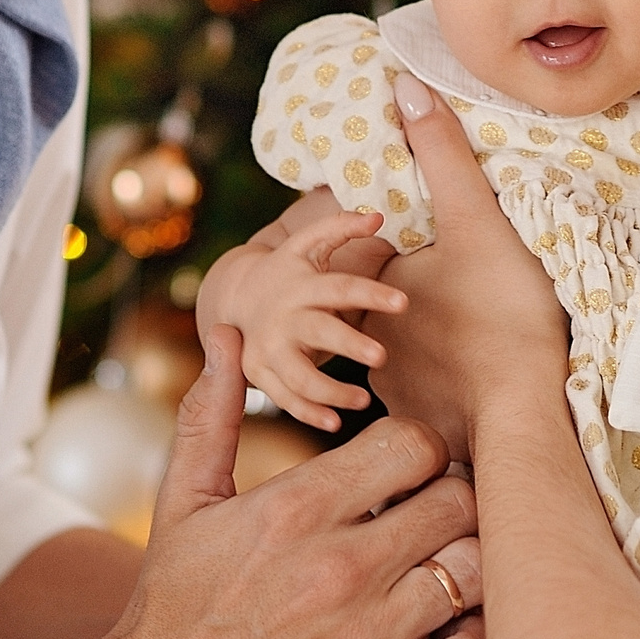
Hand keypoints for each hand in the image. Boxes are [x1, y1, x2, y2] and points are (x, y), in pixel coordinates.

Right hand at [97, 325, 486, 638]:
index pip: (415, 443)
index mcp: (299, 508)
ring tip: (446, 568)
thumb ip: (214, 413)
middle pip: (460, 499)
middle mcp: (343, 565)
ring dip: (470, 564)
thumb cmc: (171, 605)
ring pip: (478, 569)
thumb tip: (228, 336)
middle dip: (453, 500)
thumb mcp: (184, 502)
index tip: (408, 470)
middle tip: (436, 516)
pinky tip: (451, 630)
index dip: (421, 449)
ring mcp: (371, 635)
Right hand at [198, 206, 404, 430]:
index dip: (371, 293)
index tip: (403, 302)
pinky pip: (284, 399)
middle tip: (382, 355)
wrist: (236, 297)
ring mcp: (268, 348)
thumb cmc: (288, 270)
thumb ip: (340, 227)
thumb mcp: (307, 244)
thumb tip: (379, 215)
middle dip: (349, 344)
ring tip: (364, 400)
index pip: (339, 286)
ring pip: (299, 376)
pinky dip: (308, 413)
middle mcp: (284, 317)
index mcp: (300, 284)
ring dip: (331, 391)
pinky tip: (335, 422)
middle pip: (318, 332)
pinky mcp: (260, 373)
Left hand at [361, 74, 567, 460]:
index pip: (366, 245)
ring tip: (465, 325)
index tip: (427, 231)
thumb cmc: (501, 313)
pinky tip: (474, 371)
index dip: (391, 233)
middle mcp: (366, 334)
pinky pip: (423, 392)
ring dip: (423, 339)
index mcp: (371, 282)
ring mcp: (390, 385)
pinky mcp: (419, 421)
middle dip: (406, 288)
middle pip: (382, 297)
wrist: (523, 414)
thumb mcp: (477, 219)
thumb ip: (442, 152)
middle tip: (453, 277)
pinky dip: (441, 381)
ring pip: (401, 348)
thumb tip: (404, 86)